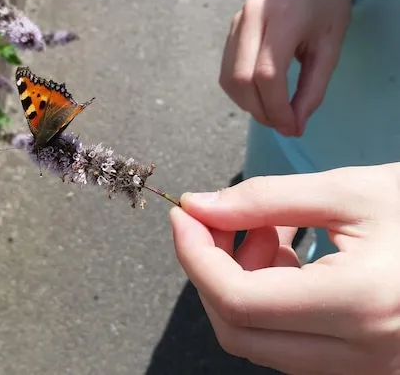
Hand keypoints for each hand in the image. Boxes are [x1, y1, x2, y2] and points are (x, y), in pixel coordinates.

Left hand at [170, 163, 399, 374]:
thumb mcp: (348, 191)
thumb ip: (263, 199)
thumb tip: (199, 207)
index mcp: (359, 304)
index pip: (237, 299)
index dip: (194, 255)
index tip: (184, 216)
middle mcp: (362, 354)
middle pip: (239, 330)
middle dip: (213, 271)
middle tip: (223, 220)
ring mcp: (365, 368)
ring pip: (262, 340)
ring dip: (244, 282)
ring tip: (271, 228)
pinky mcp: (365, 365)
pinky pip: (291, 342)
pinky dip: (272, 298)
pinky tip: (291, 252)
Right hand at [219, 0, 351, 136]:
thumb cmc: (327, 10)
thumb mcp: (331, 50)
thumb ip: (312, 90)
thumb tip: (293, 127)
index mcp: (282, 16)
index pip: (267, 74)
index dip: (276, 108)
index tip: (292, 128)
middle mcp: (251, 17)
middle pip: (242, 79)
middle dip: (261, 110)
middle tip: (283, 125)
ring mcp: (235, 23)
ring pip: (229, 79)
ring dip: (249, 105)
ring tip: (273, 113)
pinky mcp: (229, 32)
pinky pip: (227, 73)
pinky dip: (242, 94)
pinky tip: (261, 97)